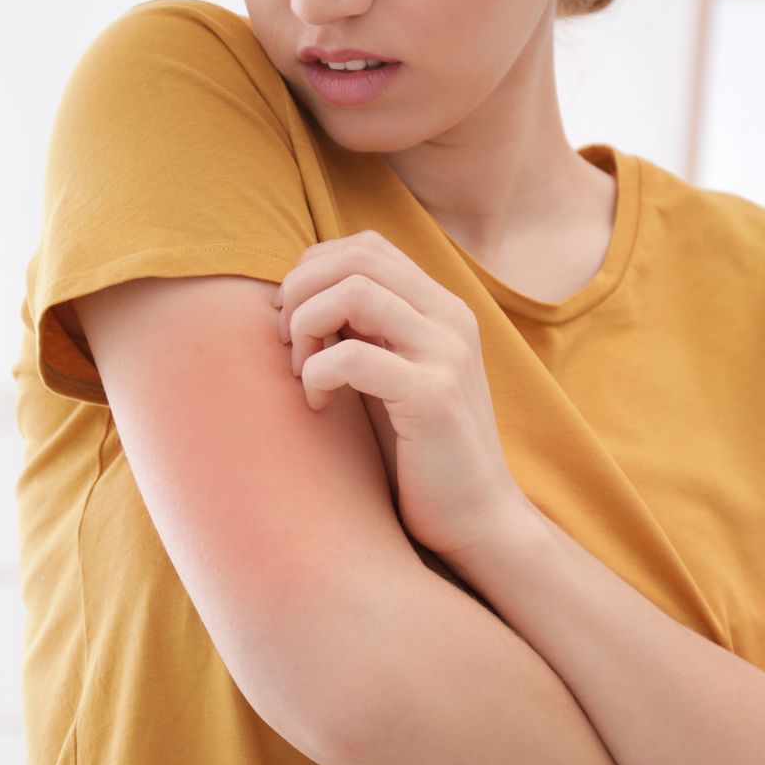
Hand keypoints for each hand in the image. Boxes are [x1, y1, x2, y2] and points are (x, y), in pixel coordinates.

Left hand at [275, 230, 524, 560]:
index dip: (313, 270)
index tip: (293, 320)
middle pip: (355, 257)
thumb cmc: (419, 451)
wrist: (477, 519)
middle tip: (287, 342)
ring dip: (306, 326)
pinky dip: (317, 374)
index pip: (365, 246)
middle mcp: (450, 318)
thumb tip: (296, 295)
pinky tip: (318, 404)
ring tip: (301, 371)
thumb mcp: (390, 374)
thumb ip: (363, 331)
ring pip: (353, 292)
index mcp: (440, 307)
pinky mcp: (433, 398)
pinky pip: (353, 357)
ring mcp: (446, 354)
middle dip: (301, 291)